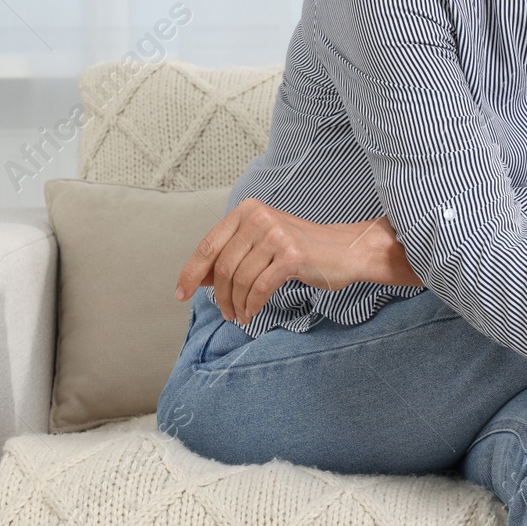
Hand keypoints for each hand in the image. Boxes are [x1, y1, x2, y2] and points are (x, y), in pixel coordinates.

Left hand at [173, 199, 402, 323]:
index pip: (209, 245)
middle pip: (224, 267)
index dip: (191, 272)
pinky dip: (252, 306)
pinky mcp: (292, 255)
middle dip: (219, 296)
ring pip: (240, 280)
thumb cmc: (301, 250)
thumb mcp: (262, 245)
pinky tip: (251, 313)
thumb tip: (199, 278)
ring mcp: (276, 235)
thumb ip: (232, 256)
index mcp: (248, 211)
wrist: (345, 251)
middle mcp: (260, 217)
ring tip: (240, 315)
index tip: (181, 293)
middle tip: (224, 313)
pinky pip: (259, 288)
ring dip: (236, 304)